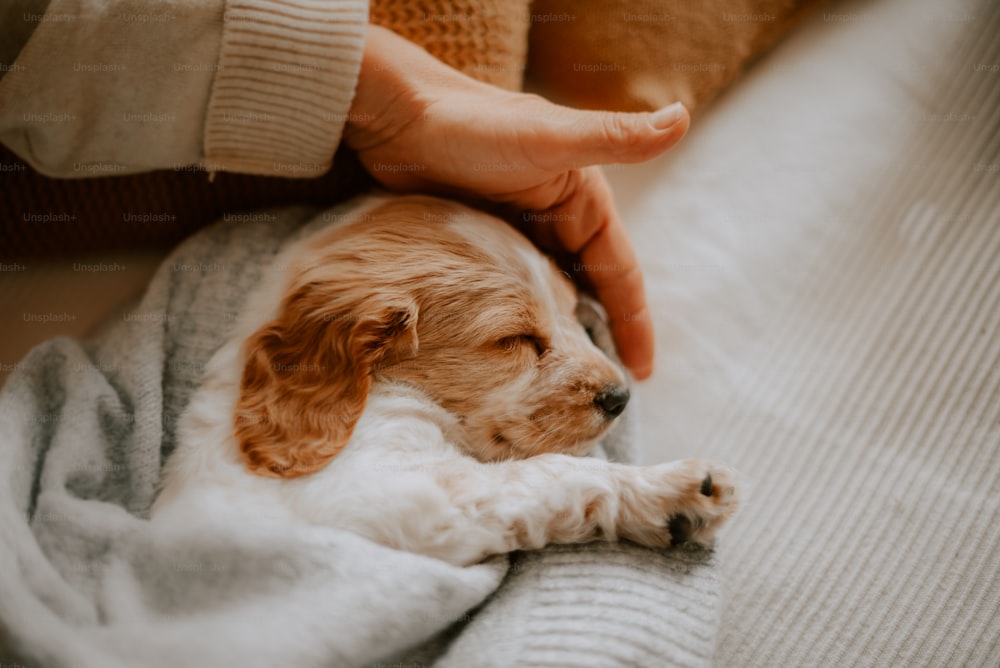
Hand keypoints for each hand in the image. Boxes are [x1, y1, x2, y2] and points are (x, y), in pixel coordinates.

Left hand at [344, 25, 690, 379]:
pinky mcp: (481, 239)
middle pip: (587, 289)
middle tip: (596, 392)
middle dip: (598, 335)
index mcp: (582, 200)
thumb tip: (682, 116)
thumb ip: (614, 137)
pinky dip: (518, 316)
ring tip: (558, 382)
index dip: (634, 322)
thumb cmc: (473, 125)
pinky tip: (512, 347)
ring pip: (548, 292)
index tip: (641, 374)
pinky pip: (509, 288)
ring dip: (556, 330)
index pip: (620, 273)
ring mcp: (517, 229)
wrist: (395, 114)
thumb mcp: (549, 137)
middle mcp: (556, 217)